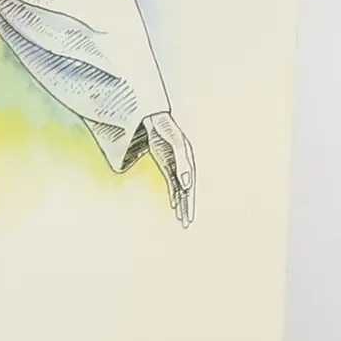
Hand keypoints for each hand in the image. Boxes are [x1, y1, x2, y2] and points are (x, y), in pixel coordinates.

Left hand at [141, 112, 195, 226]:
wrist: (152, 118)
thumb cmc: (164, 127)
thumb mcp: (173, 142)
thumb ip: (181, 162)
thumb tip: (186, 184)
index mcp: (188, 158)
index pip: (188, 180)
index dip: (187, 194)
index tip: (186, 208)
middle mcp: (184, 164)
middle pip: (186, 189)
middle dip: (187, 206)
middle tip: (187, 222)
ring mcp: (175, 165)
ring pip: (180, 189)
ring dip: (181, 204)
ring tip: (183, 220)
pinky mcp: (168, 166)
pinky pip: (173, 185)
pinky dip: (173, 195)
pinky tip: (173, 206)